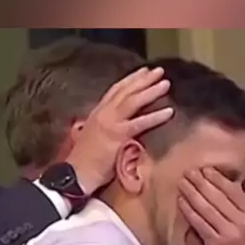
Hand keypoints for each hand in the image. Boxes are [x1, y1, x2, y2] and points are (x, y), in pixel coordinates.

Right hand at [68, 66, 172, 193]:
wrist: (76, 174)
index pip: (115, 91)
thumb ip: (102, 128)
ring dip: (150, 91)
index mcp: (97, 113)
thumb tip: (112, 125)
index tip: (143, 72)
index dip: (130, 80)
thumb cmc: (83, 161)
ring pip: (133, 102)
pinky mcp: (118, 135)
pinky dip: (155, 116)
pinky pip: (140, 123)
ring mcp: (110, 123)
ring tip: (166, 84)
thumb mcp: (91, 137)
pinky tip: (169, 112)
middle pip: (125, 91)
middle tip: (159, 71)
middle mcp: (103, 113)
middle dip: (143, 79)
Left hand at [178, 168, 244, 244]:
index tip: (205, 170)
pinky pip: (200, 223)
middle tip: (188, 172)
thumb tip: (219, 191)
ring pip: (208, 207)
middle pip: (219, 196)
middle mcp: (244, 222)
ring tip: (182, 182)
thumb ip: (236, 213)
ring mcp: (231, 233)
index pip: (235, 191)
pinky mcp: (218, 244)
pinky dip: (189, 211)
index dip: (218, 179)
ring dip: (192, 193)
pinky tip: (181, 202)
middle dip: (201, 182)